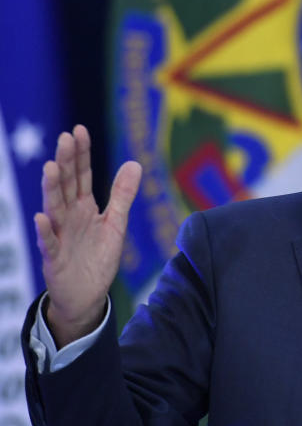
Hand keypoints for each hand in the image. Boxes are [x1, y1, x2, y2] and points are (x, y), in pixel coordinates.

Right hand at [34, 125, 141, 346]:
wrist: (87, 295)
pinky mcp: (55, 258)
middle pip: (66, 185)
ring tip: (50, 168)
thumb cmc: (97, 257)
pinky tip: (42, 218)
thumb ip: (123, 195)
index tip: (79, 130)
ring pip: (54, 208)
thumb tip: (134, 163)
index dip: (81, 154)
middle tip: (65, 139)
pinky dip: (46, 231)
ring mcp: (60, 236)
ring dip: (51, 189)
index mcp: (84, 207)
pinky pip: (49, 243)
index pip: (81, 175)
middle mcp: (69, 217)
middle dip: (65, 163)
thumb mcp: (116, 224)